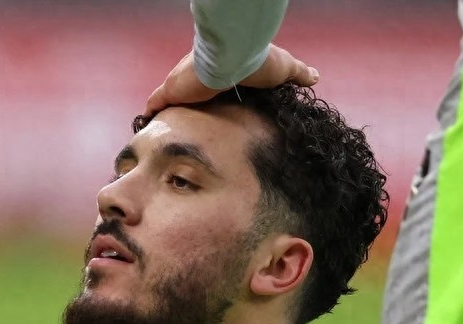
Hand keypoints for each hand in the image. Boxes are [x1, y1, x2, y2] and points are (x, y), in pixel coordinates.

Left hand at [143, 46, 318, 117]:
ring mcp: (182, 83)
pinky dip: (151, 112)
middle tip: (183, 125)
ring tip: (161, 129)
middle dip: (184, 104)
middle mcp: (198, 76)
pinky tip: (147, 123)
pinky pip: (155, 103)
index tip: (209, 107)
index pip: (210, 83)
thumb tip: (316, 76)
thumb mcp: (284, 68)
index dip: (208, 93)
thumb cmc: (258, 59)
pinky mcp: (172, 90)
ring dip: (165, 110)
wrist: (236, 54)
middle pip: (188, 91)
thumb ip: (297, 73)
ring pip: (169, 98)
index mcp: (219, 70)